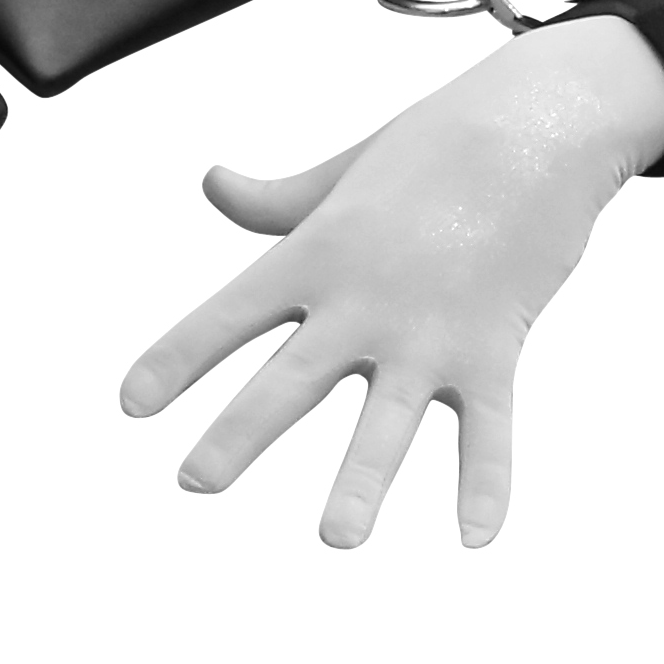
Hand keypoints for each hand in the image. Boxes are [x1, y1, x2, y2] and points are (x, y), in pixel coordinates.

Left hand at [119, 17, 663, 546]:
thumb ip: (275, 200)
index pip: (227, 315)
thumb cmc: (433, 146)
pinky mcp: (496, 348)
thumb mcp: (342, 173)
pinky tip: (474, 541)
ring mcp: (431, 330)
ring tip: (334, 542)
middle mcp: (363, 300)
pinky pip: (490, 432)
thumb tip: (211, 182)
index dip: (175, 359)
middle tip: (192, 485)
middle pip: (290, 379)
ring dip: (363, 484)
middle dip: (238, 435)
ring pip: (389, 422)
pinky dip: (486, 486)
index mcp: (314, 255)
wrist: (536, 121)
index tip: (128, 406)